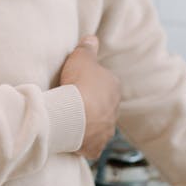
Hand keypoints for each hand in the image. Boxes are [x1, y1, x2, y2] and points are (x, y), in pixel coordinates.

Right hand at [59, 35, 120, 159]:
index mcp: (114, 87)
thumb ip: (87, 48)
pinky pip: (91, 144)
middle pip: (103, 105)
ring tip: (71, 120)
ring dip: (89, 124)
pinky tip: (72, 137)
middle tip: (74, 102)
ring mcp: (106, 130)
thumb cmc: (79, 84)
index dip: (91, 82)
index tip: (78, 83)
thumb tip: (92, 38)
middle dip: (92, 104)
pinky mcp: (96, 147)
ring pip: (99, 126)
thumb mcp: (81, 57)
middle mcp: (114, 110)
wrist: (74, 115)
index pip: (105, 83)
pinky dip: (83, 142)